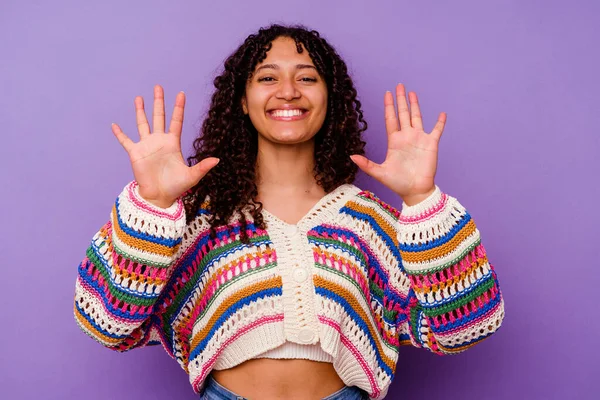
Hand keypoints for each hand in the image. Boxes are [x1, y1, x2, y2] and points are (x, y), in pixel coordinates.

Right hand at [111, 85, 219, 207]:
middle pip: (159, 117)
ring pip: (143, 124)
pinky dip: (120, 134)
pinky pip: (126, 141)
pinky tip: (114, 125)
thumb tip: (217, 159)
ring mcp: (146, 146)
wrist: (159, 197)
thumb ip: (203, 166)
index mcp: (173, 143)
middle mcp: (159, 141)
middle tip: (158, 86)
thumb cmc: (176, 187)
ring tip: (139, 97)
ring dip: (140, 111)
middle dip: (159, 102)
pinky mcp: (135, 153)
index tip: (181, 93)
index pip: (176, 121)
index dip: (178, 108)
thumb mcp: (192, 176)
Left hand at [350, 83, 445, 204]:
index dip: (389, 106)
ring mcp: (419, 139)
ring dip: (415, 105)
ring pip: (417, 117)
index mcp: (394, 141)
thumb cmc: (397, 183)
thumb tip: (351, 156)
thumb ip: (366, 164)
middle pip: (402, 114)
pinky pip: (437, 130)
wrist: (415, 191)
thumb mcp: (379, 172)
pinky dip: (440, 122)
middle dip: (400, 100)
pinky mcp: (431, 144)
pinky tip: (441, 113)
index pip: (390, 119)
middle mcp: (406, 137)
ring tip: (413, 93)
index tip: (387, 94)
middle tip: (399, 86)